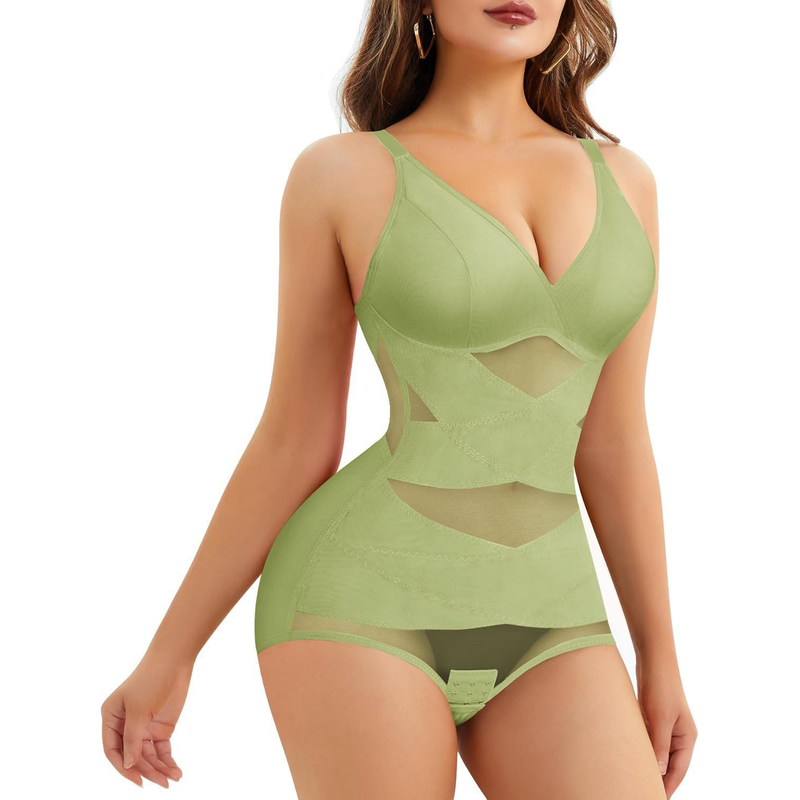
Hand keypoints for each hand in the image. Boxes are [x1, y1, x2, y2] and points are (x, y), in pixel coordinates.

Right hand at [101, 656, 192, 787]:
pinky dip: (168, 761)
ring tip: (172, 779)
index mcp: (112, 718)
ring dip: (160, 769)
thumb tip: (127, 765)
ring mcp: (143, 727)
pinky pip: (161, 750)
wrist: (175, 660)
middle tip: (162, 783)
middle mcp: (125, 726)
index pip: (113, 750)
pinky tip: (176, 771)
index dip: (124, 767)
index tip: (139, 781)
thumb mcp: (138, 710)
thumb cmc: (150, 679)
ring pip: (148, 756)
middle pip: (133, 756)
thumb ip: (132, 739)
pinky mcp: (160, 727)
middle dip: (147, 771)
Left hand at [637, 660, 697, 797]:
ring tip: (632, 780)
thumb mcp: (660, 718)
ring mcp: (664, 727)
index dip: (668, 786)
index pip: (678, 770)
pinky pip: (647, 740)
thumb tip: (659, 770)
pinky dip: (640, 749)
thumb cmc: (660, 686)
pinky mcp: (652, 718)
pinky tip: (628, 757)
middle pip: (668, 764)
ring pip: (656, 752)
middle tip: (640, 791)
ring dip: (647, 764)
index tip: (656, 798)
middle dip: (656, 779)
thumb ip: (659, 745)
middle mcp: (677, 735)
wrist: (652, 659)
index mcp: (686, 738)